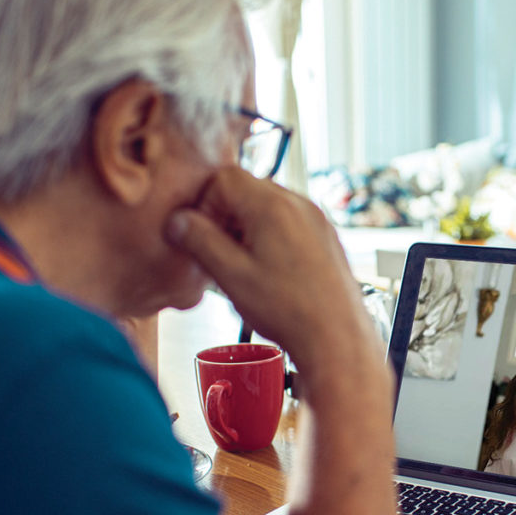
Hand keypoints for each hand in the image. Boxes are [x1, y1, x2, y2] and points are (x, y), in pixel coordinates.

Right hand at [165, 166, 380, 378]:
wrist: (337, 337)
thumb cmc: (290, 310)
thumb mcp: (230, 276)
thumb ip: (199, 241)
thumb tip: (178, 222)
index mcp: (272, 206)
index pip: (224, 178)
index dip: (205, 205)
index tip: (202, 235)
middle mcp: (298, 204)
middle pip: (247, 189)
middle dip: (225, 217)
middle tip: (219, 254)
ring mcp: (316, 219)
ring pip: (268, 207)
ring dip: (247, 229)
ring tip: (244, 268)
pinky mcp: (325, 237)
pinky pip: (289, 223)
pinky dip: (270, 238)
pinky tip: (268, 273)